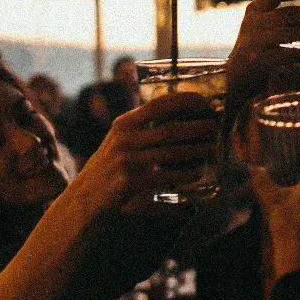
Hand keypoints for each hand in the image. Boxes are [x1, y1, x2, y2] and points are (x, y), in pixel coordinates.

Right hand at [75, 93, 216, 211]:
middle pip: (170, 130)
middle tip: (214, 127)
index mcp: (123, 124)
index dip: (183, 101)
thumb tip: (176, 114)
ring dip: (196, 150)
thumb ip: (140, 127)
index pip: (157, 105)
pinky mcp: (129, 182)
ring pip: (171, 153)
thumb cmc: (109, 166)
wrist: (85, 198)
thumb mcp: (119, 140)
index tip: (202, 101)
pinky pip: (166, 176)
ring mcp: (126, 161)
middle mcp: (123, 139)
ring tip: (211, 147)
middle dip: (196, 128)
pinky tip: (197, 172)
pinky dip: (185, 174)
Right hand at [226, 0, 299, 104]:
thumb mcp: (262, 31)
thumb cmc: (254, 54)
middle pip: (287, 14)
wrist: (232, 81)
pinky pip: (290, 54)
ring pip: (290, 33)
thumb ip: (280, 20)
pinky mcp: (259, 60)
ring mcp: (254, 42)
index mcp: (253, 11)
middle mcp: (252, 23)